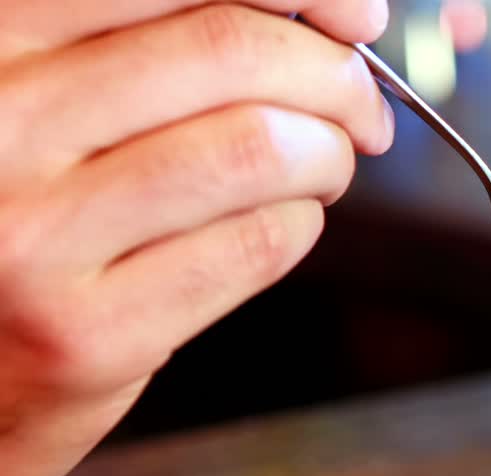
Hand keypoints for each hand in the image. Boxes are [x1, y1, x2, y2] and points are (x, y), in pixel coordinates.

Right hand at [0, 1, 394, 475]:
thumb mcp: (46, 93)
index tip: (354, 15)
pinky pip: (256, 245)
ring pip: (259, 148)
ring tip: (325, 166)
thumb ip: (147, 39)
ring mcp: (35, 236)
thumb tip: (319, 12)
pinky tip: (285, 221)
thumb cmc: (16, 209)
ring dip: (329, 154)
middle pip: (233, 50)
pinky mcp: (86, 333)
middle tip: (361, 105)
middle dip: (337, 75)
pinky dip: (303, 222)